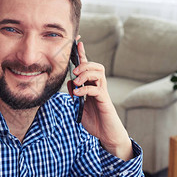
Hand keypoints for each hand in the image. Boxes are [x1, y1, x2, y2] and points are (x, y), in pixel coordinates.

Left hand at [67, 40, 133, 160]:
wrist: (107, 134)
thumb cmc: (94, 120)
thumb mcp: (80, 106)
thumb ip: (75, 94)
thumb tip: (70, 83)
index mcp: (92, 86)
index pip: (88, 67)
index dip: (83, 54)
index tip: (78, 42)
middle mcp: (99, 86)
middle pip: (96, 66)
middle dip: (84, 64)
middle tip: (74, 71)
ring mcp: (103, 92)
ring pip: (99, 73)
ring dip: (86, 73)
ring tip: (77, 81)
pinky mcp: (105, 100)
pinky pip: (96, 89)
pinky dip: (85, 89)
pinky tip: (78, 93)